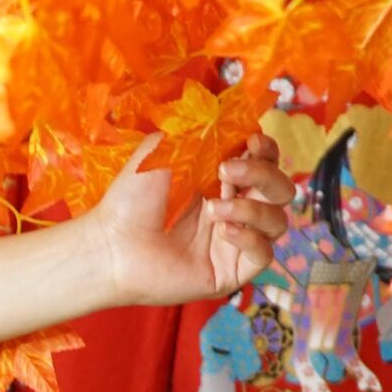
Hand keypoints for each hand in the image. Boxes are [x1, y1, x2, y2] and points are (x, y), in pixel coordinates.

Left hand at [88, 128, 295, 309]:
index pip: (267, 163)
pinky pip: (264, 254)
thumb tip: (232, 119)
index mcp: (222, 181)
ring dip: (252, 208)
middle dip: (263, 174)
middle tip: (224, 171)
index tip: (252, 141)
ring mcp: (233, 242)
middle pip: (280, 189)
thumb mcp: (164, 150)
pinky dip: (250, 238)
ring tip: (214, 208)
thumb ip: (198, 131)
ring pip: (277, 221)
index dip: (267, 151)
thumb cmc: (130, 199)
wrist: (111, 244)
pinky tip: (223, 230)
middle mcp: (234, 210)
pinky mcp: (229, 272)